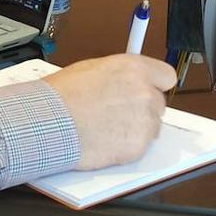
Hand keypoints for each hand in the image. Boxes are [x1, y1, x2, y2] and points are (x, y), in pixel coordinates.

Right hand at [41, 54, 176, 169]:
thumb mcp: (91, 69)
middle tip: (117, 111)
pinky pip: (140, 146)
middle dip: (141, 108)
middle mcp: (145, 93)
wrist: (50, 123)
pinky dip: (126, 145)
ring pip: (151, 127)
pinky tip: (105, 138)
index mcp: (134, 69)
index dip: (154, 84)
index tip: (148, 88)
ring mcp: (144, 122)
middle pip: (157, 103)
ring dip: (135, 127)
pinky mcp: (138, 147)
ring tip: (106, 126)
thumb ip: (118, 74)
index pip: (166, 76)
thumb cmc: (61, 96)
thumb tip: (124, 79)